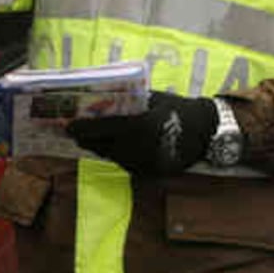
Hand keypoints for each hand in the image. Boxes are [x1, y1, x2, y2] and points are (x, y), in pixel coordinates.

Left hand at [66, 92, 218, 176]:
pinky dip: (117, 155)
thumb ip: (129, 103)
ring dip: (100, 148)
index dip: (82, 127)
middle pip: (103, 146)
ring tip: (89, 139)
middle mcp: (139, 148)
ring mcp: (144, 163)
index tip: (67, 125)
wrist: (206, 131)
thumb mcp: (153, 99)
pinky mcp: (150, 173)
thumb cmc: (177, 108)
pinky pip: (126, 164)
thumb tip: (103, 100)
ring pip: (113, 157)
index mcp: (139, 126)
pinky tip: (111, 147)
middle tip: (73, 132)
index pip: (102, 128)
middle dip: (87, 139)